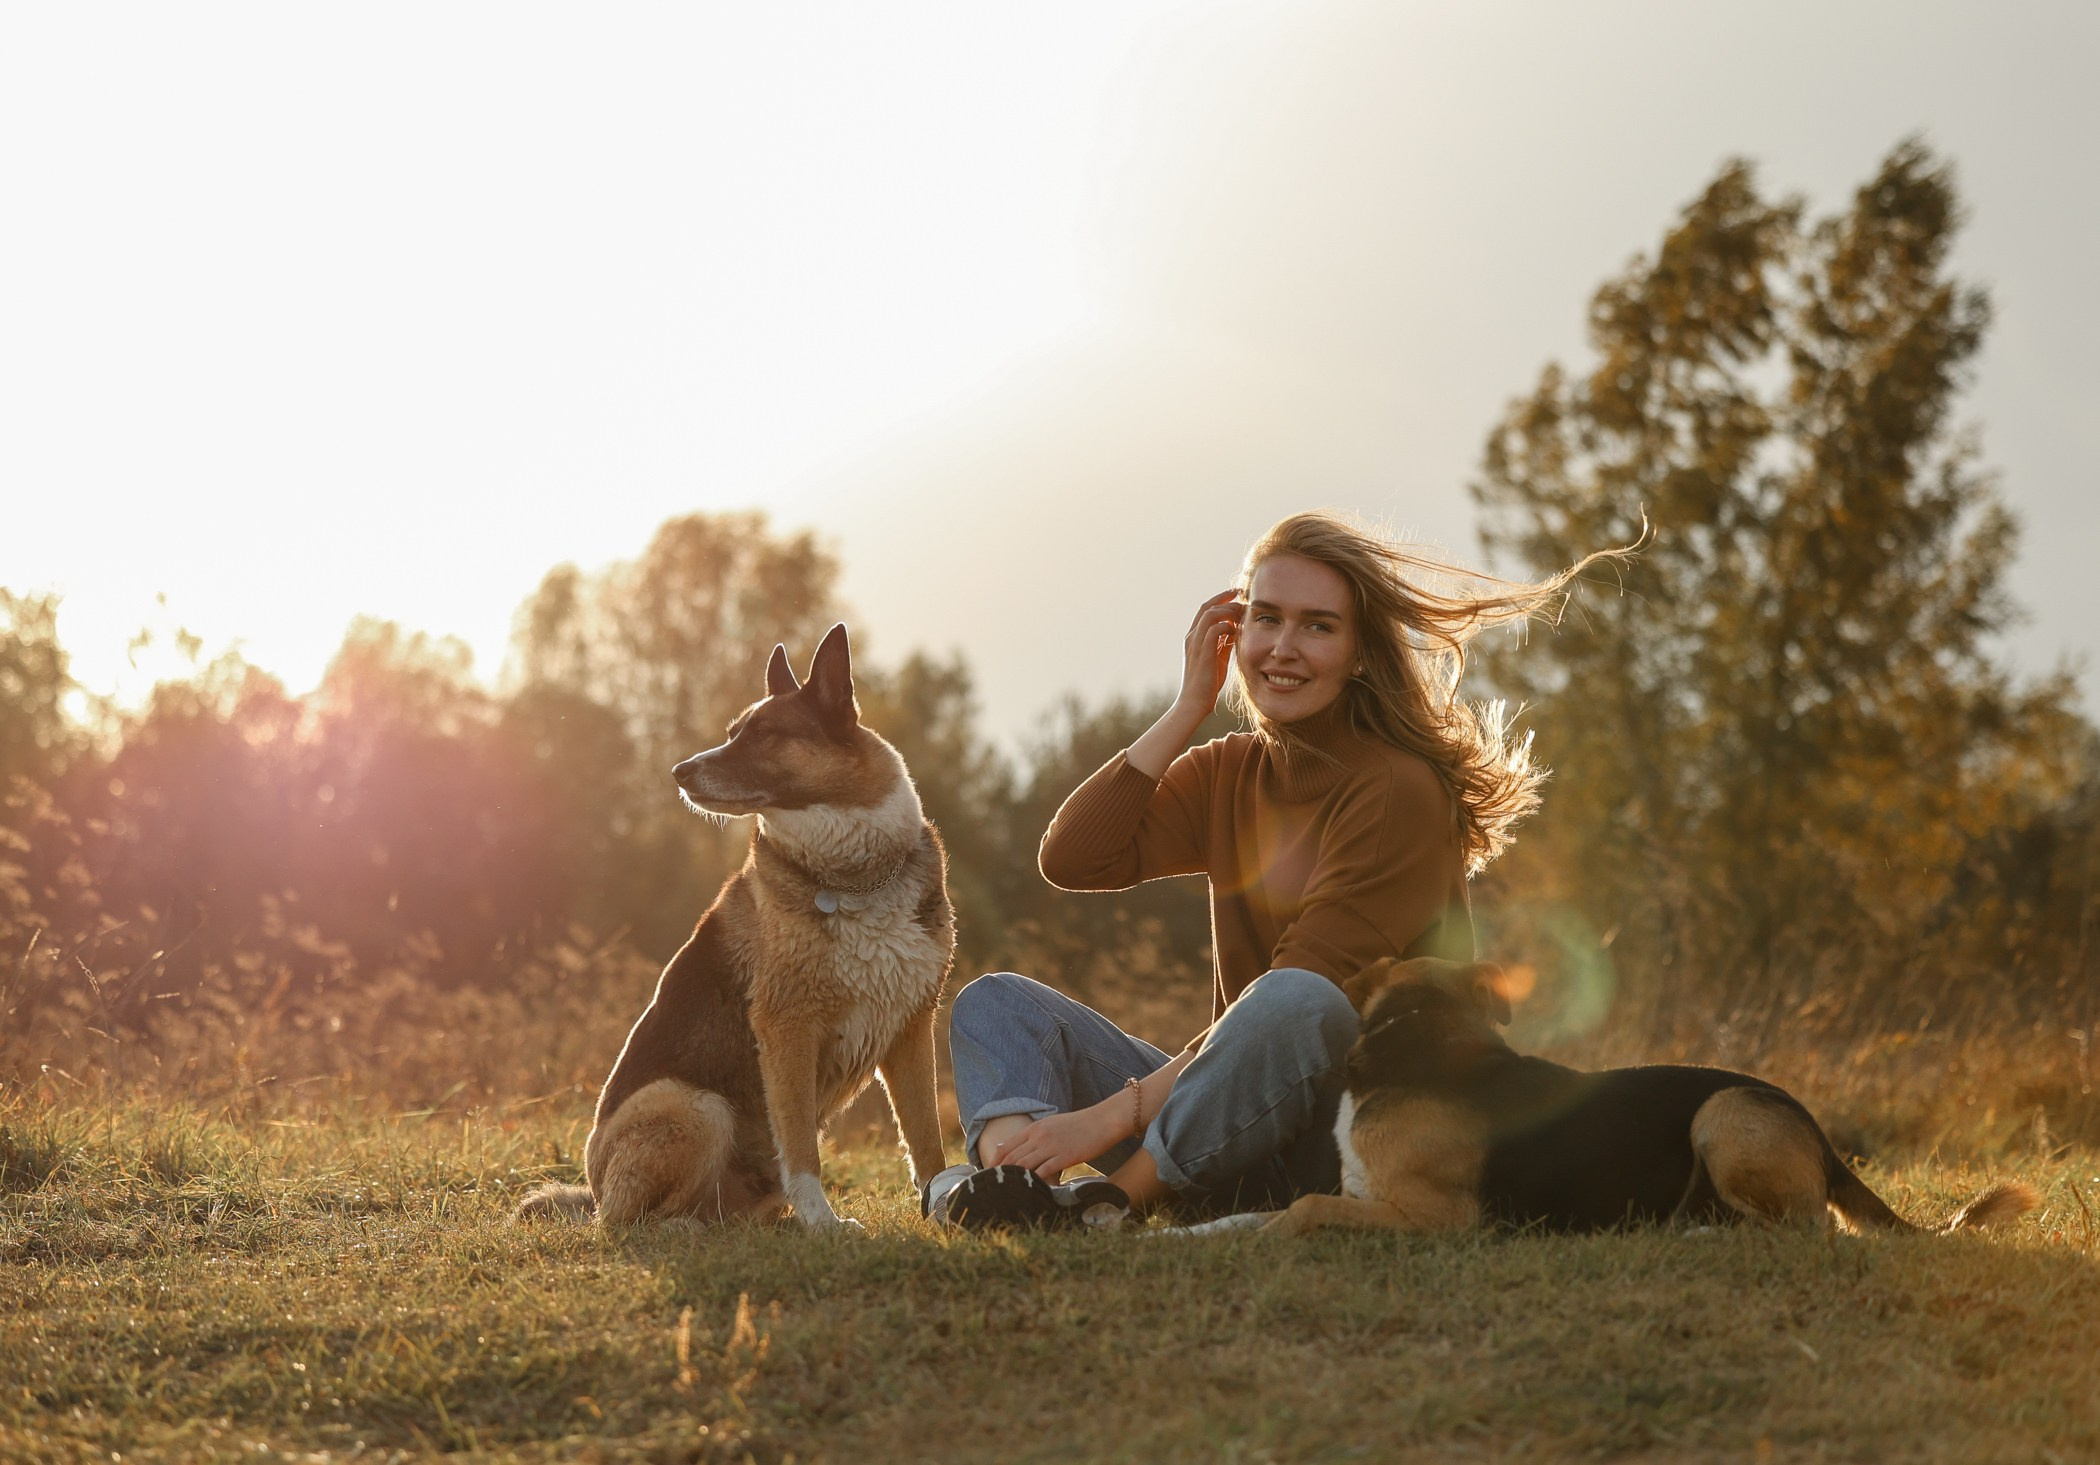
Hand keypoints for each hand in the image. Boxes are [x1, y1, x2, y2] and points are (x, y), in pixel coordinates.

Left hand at [983, 1103, 1125, 1180]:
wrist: (1103, 1121)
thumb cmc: (1078, 1124)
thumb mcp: (1051, 1124)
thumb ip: (1031, 1135)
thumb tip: (1009, 1146)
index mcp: (1034, 1128)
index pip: (1006, 1147)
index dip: (995, 1163)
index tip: (990, 1175)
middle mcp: (1039, 1136)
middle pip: (1012, 1159)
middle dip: (1002, 1174)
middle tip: (997, 1189)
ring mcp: (1051, 1147)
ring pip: (1024, 1166)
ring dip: (1016, 1180)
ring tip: (1011, 1193)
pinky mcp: (1064, 1157)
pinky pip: (1044, 1172)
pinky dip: (1036, 1182)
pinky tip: (1034, 1191)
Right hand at [1175, 589, 1244, 718]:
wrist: (1194, 703)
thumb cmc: (1206, 685)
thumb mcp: (1217, 659)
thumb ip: (1224, 644)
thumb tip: (1235, 632)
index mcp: (1193, 638)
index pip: (1205, 610)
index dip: (1220, 600)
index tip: (1236, 596)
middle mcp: (1191, 637)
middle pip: (1207, 607)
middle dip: (1225, 597)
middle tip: (1241, 594)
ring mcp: (1195, 644)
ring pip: (1210, 614)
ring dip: (1228, 610)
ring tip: (1242, 612)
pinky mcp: (1202, 652)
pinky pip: (1214, 629)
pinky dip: (1227, 625)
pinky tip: (1236, 631)